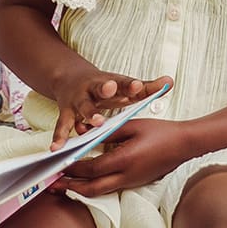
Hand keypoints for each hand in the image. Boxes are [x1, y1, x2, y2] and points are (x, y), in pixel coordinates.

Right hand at [50, 70, 172, 145]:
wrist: (71, 78)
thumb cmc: (105, 87)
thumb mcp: (125, 86)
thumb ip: (147, 87)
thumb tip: (170, 82)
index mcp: (110, 82)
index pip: (123, 82)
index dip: (130, 85)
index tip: (138, 86)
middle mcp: (92, 89)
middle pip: (99, 90)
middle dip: (104, 91)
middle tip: (109, 96)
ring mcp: (78, 100)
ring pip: (81, 108)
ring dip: (85, 117)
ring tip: (87, 127)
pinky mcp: (66, 112)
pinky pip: (63, 126)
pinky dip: (59, 137)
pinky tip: (57, 149)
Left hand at [61, 118, 192, 196]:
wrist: (184, 145)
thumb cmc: (160, 132)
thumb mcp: (132, 126)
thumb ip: (108, 133)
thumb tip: (88, 139)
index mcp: (125, 160)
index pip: (92, 168)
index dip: (72, 168)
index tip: (57, 164)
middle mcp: (126, 176)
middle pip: (92, 188)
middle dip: (70, 187)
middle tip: (51, 184)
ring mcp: (131, 182)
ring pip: (100, 191)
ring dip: (80, 189)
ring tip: (63, 185)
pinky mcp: (135, 182)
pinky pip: (109, 188)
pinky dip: (93, 187)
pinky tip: (84, 182)